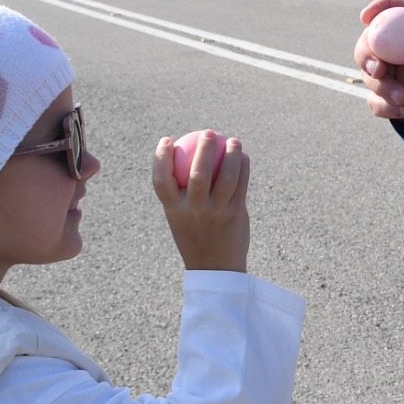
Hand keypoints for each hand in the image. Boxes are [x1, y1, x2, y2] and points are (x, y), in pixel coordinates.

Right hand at [151, 134, 249, 270]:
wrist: (216, 269)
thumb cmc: (196, 237)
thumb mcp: (181, 218)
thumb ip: (181, 194)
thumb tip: (184, 159)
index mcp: (174, 210)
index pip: (161, 179)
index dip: (161, 157)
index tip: (167, 140)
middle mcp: (193, 211)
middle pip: (197, 172)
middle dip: (203, 148)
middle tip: (208, 133)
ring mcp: (216, 213)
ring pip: (225, 176)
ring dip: (230, 154)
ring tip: (233, 141)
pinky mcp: (236, 214)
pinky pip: (240, 184)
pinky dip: (242, 167)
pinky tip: (243, 157)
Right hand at [354, 0, 403, 127]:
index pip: (396, 13)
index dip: (379, 8)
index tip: (366, 17)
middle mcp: (402, 54)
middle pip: (371, 43)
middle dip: (367, 56)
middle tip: (379, 70)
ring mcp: (394, 77)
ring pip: (369, 74)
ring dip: (381, 87)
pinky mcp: (389, 100)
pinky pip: (374, 100)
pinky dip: (386, 107)